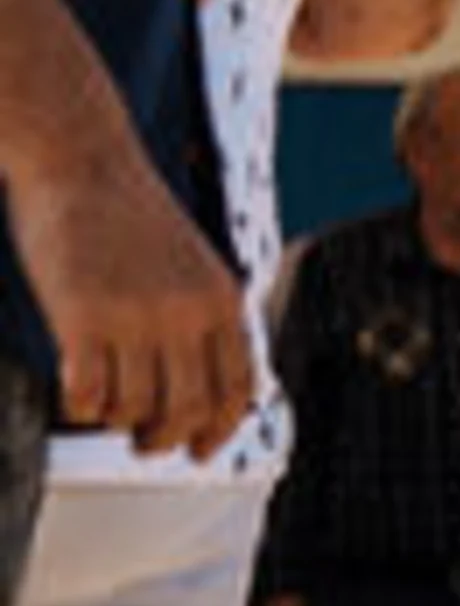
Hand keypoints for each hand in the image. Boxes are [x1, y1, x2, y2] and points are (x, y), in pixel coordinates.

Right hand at [17, 148, 252, 455]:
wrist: (81, 155)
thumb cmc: (127, 209)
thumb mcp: (192, 262)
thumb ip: (204, 314)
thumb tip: (206, 379)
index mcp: (223, 300)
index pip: (238, 388)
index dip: (220, 430)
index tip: (201, 450)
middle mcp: (188, 312)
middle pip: (190, 409)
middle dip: (167, 439)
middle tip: (144, 444)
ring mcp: (136, 316)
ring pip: (137, 409)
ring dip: (118, 423)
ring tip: (104, 411)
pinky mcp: (83, 316)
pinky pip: (89, 394)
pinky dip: (82, 408)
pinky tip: (75, 398)